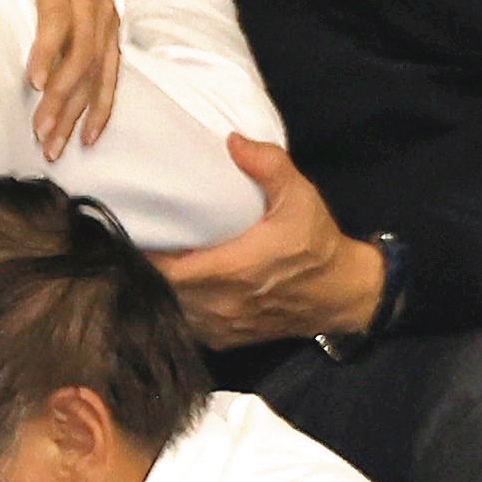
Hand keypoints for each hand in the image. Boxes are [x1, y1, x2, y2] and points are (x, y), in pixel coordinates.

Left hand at [164, 132, 390, 351]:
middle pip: (163, 289)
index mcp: (232, 269)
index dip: (147, 254)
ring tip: (162, 260)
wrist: (341, 294)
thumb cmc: (316, 245)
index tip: (140, 231)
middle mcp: (220, 303)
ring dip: (165, 288)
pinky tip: (183, 286)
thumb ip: (268, 166)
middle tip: (147, 241)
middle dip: (151, 267)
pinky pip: (189, 325)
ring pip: (173, 309)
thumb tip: (232, 141)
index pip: (167, 270)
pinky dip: (182, 306)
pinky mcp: (224, 340)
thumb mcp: (299, 198)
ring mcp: (220, 326)